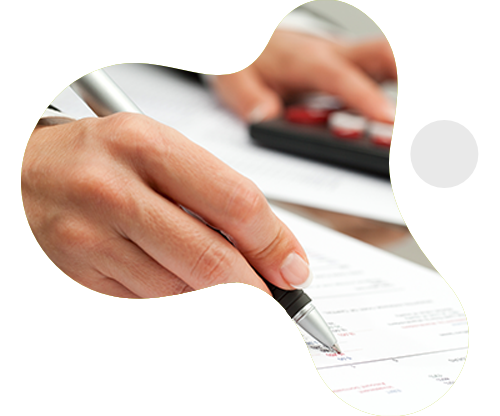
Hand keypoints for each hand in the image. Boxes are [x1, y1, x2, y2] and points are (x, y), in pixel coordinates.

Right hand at [21, 114, 311, 328]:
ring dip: (217, 307)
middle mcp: (114, 192)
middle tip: (267, 304)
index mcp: (144, 144)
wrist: (15, 179)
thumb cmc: (95, 161)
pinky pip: (147, 312)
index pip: (234, 200)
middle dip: (253, 294)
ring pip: (181, 295)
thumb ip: (209, 193)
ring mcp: (89, 241)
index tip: (293, 268)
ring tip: (229, 299)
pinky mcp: (75, 283)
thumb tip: (265, 247)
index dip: (274, 242)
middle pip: (211, 259)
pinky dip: (179, 314)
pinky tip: (184, 299)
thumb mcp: (152, 150)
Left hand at [214, 30, 455, 122]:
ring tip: (442, 117)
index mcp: (307, 60)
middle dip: (420, 79)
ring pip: (404, 55)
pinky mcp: (365, 66)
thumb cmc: (253, 62)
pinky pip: (402, 67)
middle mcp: (339, 53)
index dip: (367, 98)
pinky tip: (433, 108)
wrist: (257, 42)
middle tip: (432, 116)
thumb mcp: (235, 80)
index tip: (391, 122)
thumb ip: (248, 99)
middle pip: (390, 50)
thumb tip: (264, 117)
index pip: (342, 76)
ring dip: (430, 82)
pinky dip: (424, 85)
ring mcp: (356, 58)